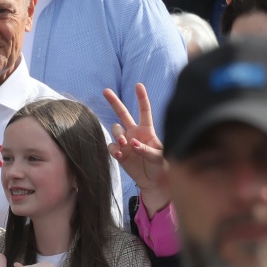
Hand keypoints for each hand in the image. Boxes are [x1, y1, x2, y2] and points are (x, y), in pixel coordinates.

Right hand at [103, 84, 170, 217]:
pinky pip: (112, 147)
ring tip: (124, 143)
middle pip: (123, 114)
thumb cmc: (161, 166)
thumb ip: (148, 150)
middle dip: (114, 102)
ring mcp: (126, 142)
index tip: (138, 85)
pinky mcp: (120, 153)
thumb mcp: (159, 157)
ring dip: (118, 134)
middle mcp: (134, 132)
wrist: (153, 181)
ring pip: (116, 130)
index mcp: (147, 130)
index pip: (144, 111)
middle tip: (106, 91)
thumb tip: (134, 144)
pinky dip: (114, 149)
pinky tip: (120, 155)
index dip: (141, 98)